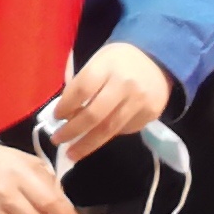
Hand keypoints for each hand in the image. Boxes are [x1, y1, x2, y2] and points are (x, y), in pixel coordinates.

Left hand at [44, 38, 171, 165]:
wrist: (158, 60)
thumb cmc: (119, 61)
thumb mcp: (98, 60)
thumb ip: (82, 82)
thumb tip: (65, 113)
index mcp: (107, 65)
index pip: (82, 89)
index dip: (65, 106)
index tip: (55, 117)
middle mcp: (124, 84)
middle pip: (94, 115)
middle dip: (72, 131)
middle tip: (57, 140)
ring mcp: (139, 101)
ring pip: (109, 130)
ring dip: (87, 145)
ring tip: (71, 153)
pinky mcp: (150, 115)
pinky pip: (123, 130)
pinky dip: (107, 136)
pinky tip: (98, 137)